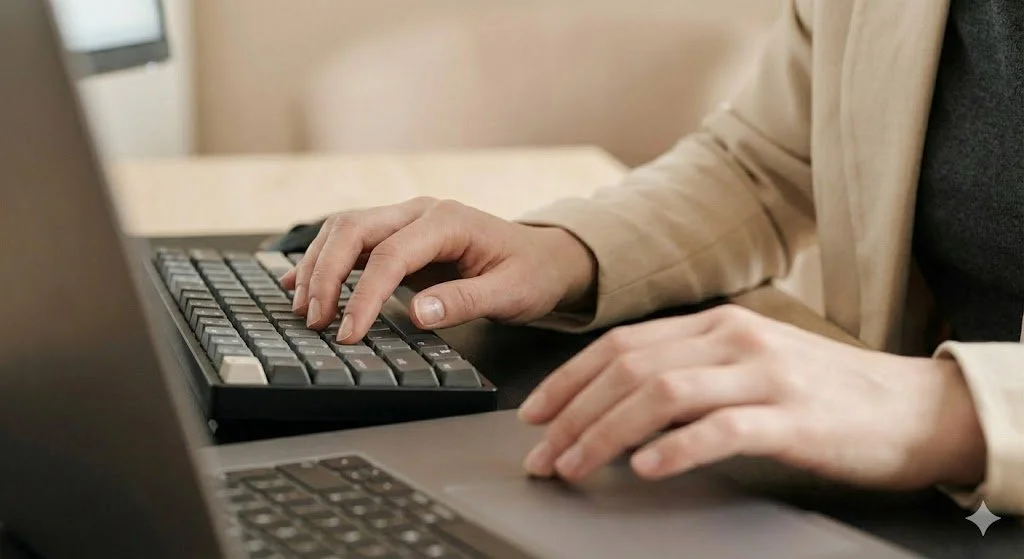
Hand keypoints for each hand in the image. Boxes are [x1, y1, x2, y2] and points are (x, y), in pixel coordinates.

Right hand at [279, 197, 595, 341]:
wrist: (546, 258)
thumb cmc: (532, 274)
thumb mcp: (510, 294)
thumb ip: (464, 302)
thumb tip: (416, 312)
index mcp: (448, 221)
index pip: (390, 256)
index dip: (363, 296)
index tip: (349, 333)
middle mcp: (421, 212)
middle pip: (354, 229)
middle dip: (326, 274)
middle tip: (315, 320)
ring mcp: (407, 220)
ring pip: (345, 229)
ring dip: (319, 266)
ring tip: (304, 309)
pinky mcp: (400, 235)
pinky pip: (352, 240)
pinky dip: (324, 259)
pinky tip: (299, 282)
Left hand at [518, 305, 985, 489]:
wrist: (915, 407)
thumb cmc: (825, 392)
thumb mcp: (751, 364)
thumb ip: (692, 370)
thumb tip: (620, 403)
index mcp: (717, 325)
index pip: (622, 344)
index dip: (569, 380)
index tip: (535, 414)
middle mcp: (734, 339)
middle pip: (630, 367)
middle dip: (573, 412)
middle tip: (542, 453)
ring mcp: (765, 375)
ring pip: (663, 394)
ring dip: (606, 432)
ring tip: (575, 465)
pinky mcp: (794, 418)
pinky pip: (722, 429)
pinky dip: (677, 447)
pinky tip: (647, 468)